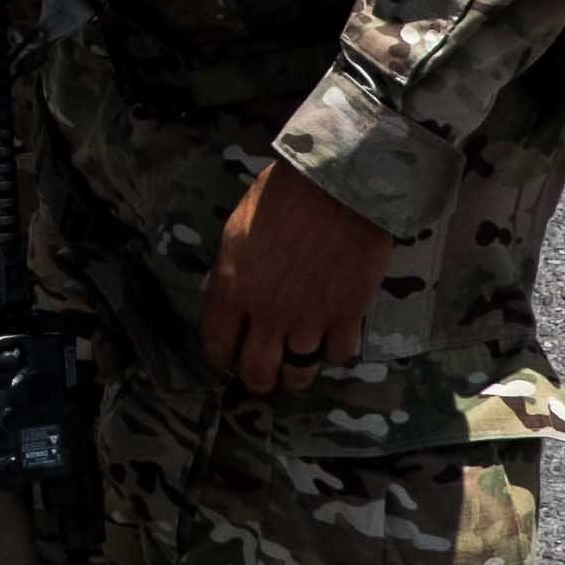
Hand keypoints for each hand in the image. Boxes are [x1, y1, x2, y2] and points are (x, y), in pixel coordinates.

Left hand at [199, 158, 387, 396]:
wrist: (339, 183)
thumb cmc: (282, 195)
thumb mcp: (236, 230)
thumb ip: (228, 272)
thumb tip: (222, 298)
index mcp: (232, 289)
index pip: (217, 346)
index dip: (223, 357)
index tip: (230, 357)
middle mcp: (267, 314)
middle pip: (257, 372)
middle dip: (258, 381)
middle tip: (264, 378)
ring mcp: (309, 319)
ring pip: (299, 374)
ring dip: (296, 376)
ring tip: (298, 371)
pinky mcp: (347, 316)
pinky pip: (338, 355)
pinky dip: (333, 353)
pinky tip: (332, 341)